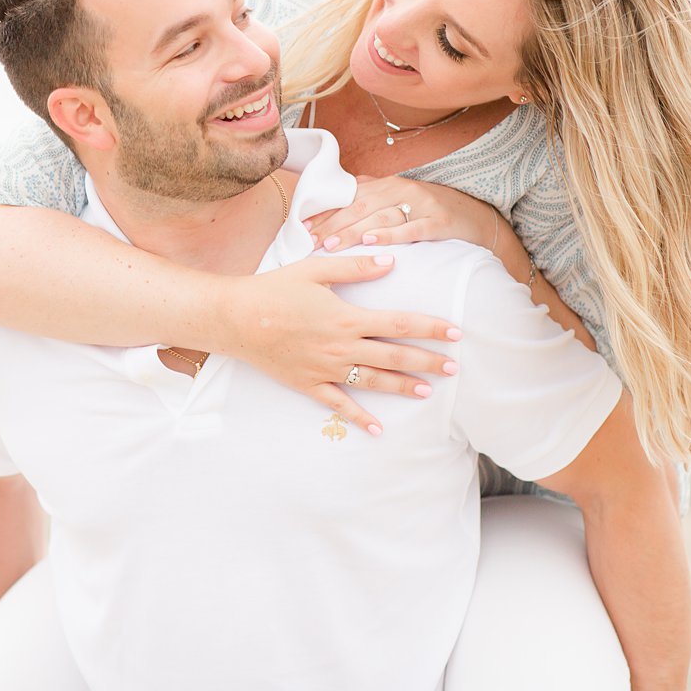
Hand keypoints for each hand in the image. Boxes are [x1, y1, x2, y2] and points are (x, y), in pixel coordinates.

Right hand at [214, 255, 462, 434]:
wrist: (235, 319)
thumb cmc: (274, 290)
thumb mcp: (315, 270)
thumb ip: (355, 268)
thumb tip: (390, 262)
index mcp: (346, 318)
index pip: (399, 323)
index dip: (430, 327)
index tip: (455, 331)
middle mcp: (341, 348)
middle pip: (394, 356)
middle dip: (427, 361)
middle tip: (453, 367)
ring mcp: (326, 370)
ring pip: (372, 382)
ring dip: (402, 387)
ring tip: (427, 391)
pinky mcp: (308, 385)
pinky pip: (339, 405)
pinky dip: (359, 418)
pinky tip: (378, 429)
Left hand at [304, 176, 495, 250]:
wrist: (478, 218)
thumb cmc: (431, 211)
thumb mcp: (400, 199)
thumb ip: (371, 195)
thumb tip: (336, 195)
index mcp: (388, 185)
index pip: (349, 196)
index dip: (325, 211)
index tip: (302, 226)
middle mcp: (402, 190)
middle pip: (360, 205)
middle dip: (332, 223)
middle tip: (310, 239)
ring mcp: (422, 205)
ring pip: (380, 216)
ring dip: (353, 230)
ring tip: (332, 244)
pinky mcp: (439, 222)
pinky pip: (411, 228)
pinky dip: (389, 235)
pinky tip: (371, 241)